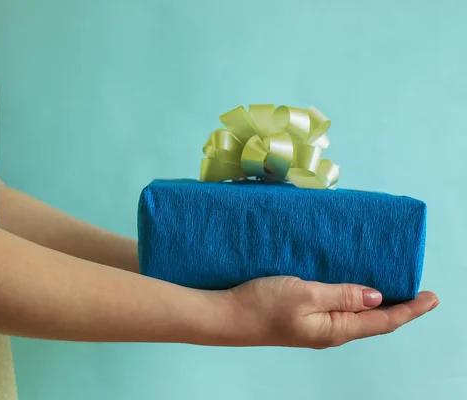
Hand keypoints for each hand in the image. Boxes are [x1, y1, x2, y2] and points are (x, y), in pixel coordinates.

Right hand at [219, 276, 437, 347]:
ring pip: (357, 315)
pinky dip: (355, 298)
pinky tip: (353, 286)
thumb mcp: (307, 295)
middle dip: (399, 308)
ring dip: (378, 303)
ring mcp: (316, 326)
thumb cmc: (265, 305)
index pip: (384, 321)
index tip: (433, 297)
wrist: (228, 316)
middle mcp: (331, 331)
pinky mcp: (303, 317)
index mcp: (337, 328)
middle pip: (374, 321)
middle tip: (418, 291)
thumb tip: (378, 297)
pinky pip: (339, 309)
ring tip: (392, 287)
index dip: (410, 310)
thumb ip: (343, 295)